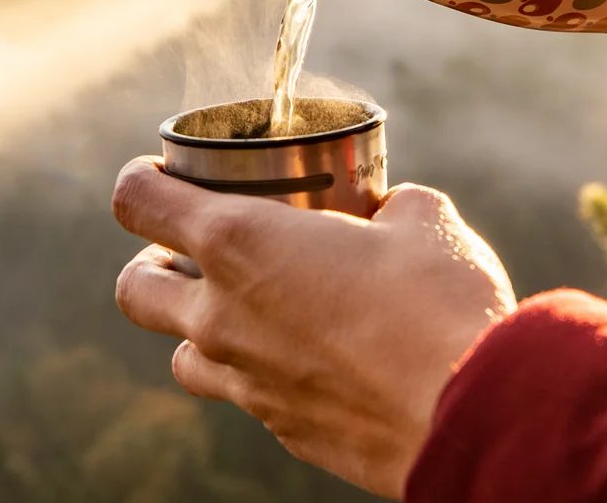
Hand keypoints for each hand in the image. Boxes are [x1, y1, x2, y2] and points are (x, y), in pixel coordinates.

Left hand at [112, 158, 514, 498]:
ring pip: (185, 357)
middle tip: (194, 252)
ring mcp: (248, 383)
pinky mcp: (285, 432)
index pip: (138, 201)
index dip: (140, 179)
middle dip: (152, 264)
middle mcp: (223, 317)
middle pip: (137, 289)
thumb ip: (389, 206)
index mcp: (241, 243)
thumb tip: (393, 211)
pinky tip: (318, 360)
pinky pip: (251, 398)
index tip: (161, 175)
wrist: (470, 415)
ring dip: (203, 329)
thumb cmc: (441, 303)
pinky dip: (266, 373)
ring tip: (253, 311)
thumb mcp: (423, 221)